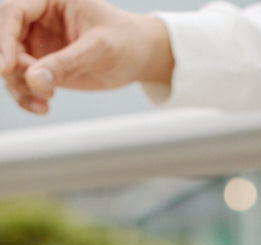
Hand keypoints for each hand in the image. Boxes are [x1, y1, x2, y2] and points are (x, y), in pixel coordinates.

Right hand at [0, 0, 172, 114]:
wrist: (138, 55)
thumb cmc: (124, 41)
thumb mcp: (99, 49)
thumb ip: (67, 63)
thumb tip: (34, 81)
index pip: (13, 12)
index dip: (4, 39)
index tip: (7, 69)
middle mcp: (38, 18)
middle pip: (7, 40)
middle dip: (15, 68)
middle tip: (38, 88)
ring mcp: (37, 42)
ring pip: (11, 64)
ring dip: (20, 87)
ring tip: (46, 100)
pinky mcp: (43, 64)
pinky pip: (22, 81)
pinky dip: (27, 97)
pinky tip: (43, 107)